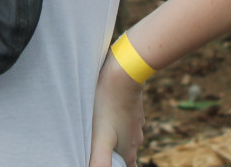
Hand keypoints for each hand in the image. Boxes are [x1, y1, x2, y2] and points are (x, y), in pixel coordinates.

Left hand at [87, 52, 144, 166]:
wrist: (124, 73)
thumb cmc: (109, 105)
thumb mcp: (100, 137)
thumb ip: (100, 160)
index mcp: (129, 150)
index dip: (115, 166)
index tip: (103, 161)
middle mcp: (136, 139)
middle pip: (124, 154)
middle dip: (111, 155)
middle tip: (94, 148)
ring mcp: (136, 123)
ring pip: (124, 137)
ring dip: (112, 139)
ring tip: (96, 133)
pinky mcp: (132, 108)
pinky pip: (123, 121)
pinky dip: (114, 123)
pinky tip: (103, 115)